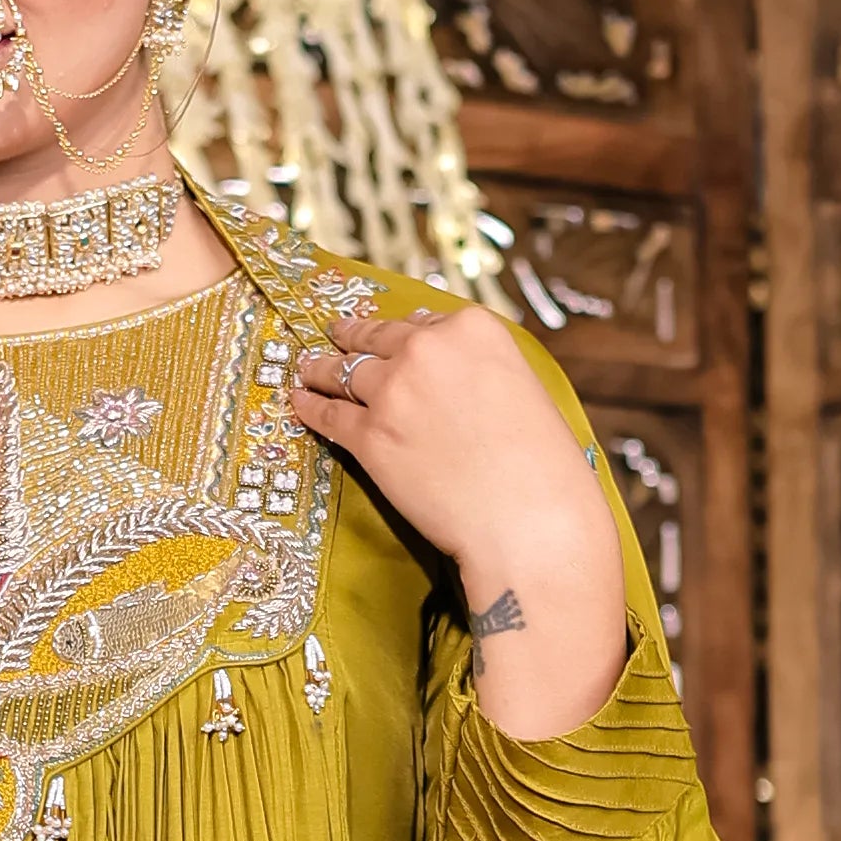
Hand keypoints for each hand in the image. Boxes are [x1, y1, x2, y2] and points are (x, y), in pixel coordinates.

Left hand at [282, 305, 627, 738]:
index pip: (424, 322)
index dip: (404, 333)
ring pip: (343, 371)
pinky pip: (330, 414)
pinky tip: (299, 402)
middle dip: (352, 336)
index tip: (389, 334)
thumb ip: (478, 366)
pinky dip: (310, 407)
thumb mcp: (522, 387)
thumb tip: (447, 361)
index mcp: (473, 328)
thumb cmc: (541, 465)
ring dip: (320, 368)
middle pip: (377, 338)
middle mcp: (427, 348)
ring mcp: (393, 391)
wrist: (526, 519)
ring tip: (305, 368)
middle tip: (334, 335)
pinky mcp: (370, 437)